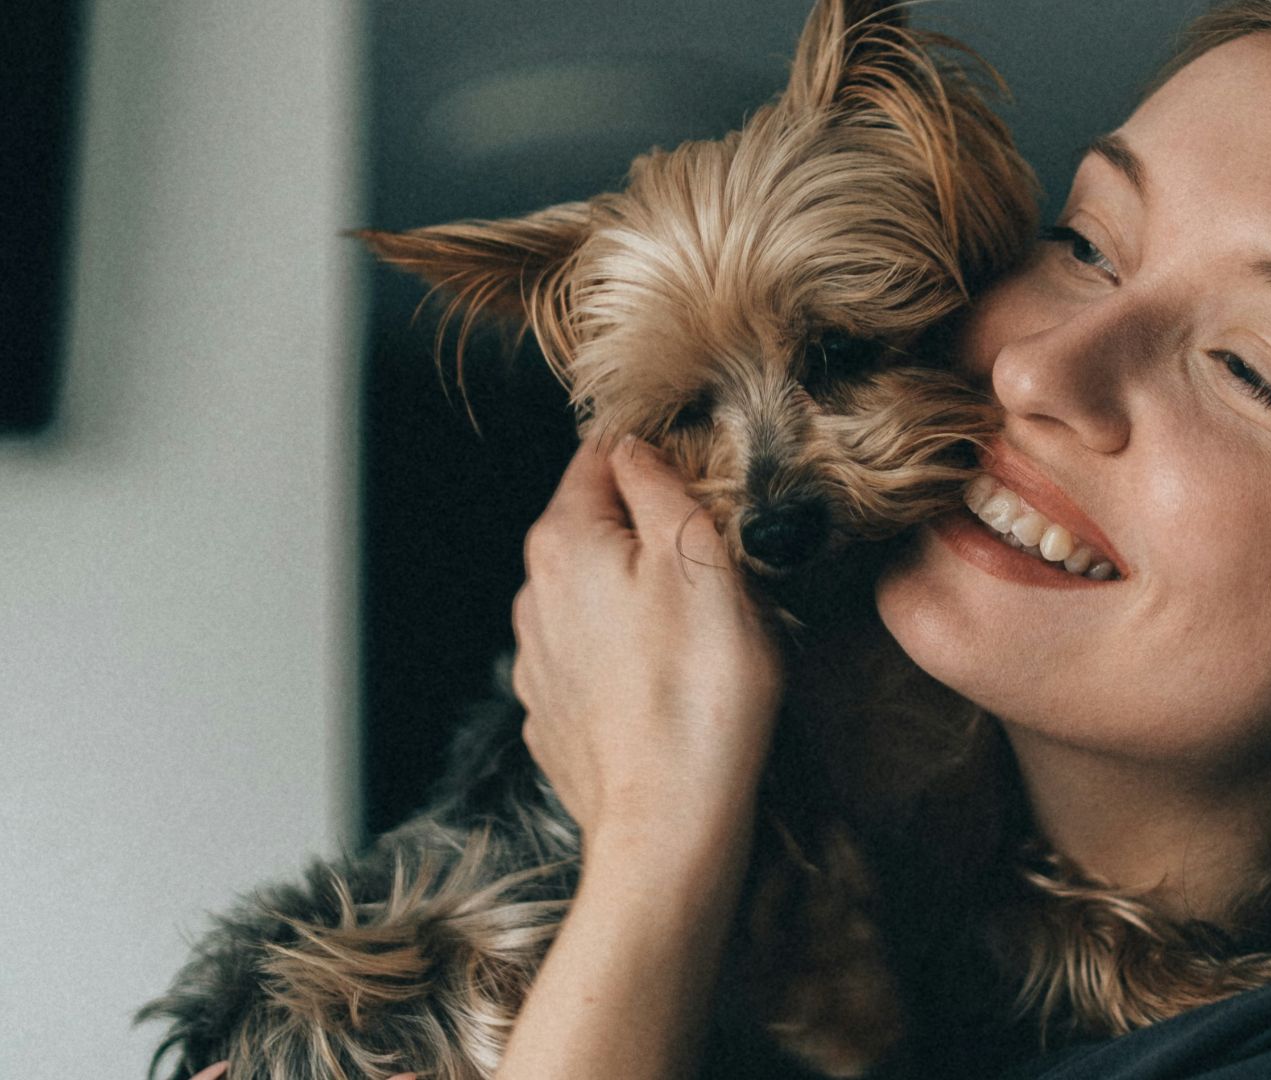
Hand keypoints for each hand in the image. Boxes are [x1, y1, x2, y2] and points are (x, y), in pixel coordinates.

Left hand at [509, 437, 783, 854]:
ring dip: (640, 597)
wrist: (669, 823)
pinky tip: (673, 681)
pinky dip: (630, 656)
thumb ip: (661, 488)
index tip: (704, 475)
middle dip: (650, 532)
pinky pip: (595, 660)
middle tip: (720, 559)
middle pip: (594, 528)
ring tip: (704, 630)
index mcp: (564, 542)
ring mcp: (538, 661)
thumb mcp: (700, 560)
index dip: (656, 455)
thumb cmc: (697, 691)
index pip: (598, 457)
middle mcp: (534, 595)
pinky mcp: (556, 716)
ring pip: (594, 596)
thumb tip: (635, 448)